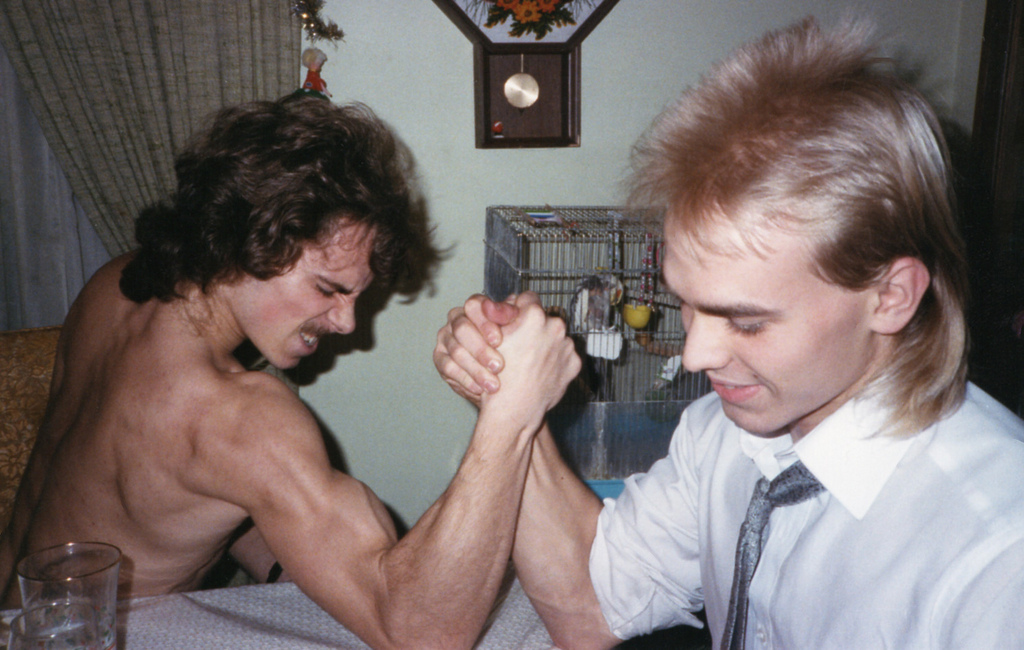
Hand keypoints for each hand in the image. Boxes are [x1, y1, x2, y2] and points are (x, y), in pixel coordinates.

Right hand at [434, 293, 522, 403]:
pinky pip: (448, 367)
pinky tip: (480, 389)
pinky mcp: (439, 357)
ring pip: (456, 350)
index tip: (499, 340)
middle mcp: (458, 319)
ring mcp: (446, 337)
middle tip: (499, 366)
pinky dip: (466, 379)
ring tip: (494, 384)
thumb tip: (515, 300)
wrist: (504, 383)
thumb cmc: (514, 352)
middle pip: (462, 327)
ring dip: (476, 369)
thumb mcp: (520, 331)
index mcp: (478, 308)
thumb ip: (515, 315)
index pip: (475, 305)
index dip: (486, 322)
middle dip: (481, 349)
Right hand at [482, 299, 580, 427]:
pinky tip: (540, 372)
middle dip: (534, 328)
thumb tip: (511, 300)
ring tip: (530, 362)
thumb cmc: (498, 374)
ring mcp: (567, 345)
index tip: (514, 321)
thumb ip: (504, 314)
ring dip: (545, 344)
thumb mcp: (492, 337)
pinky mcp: (574, 363)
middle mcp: (555, 326)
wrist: (513, 409)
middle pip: (544, 318)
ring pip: (555, 337)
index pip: (527, 298)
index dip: (518, 309)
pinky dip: (555, 361)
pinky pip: (564, 355)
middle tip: (521, 345)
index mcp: (533, 315)